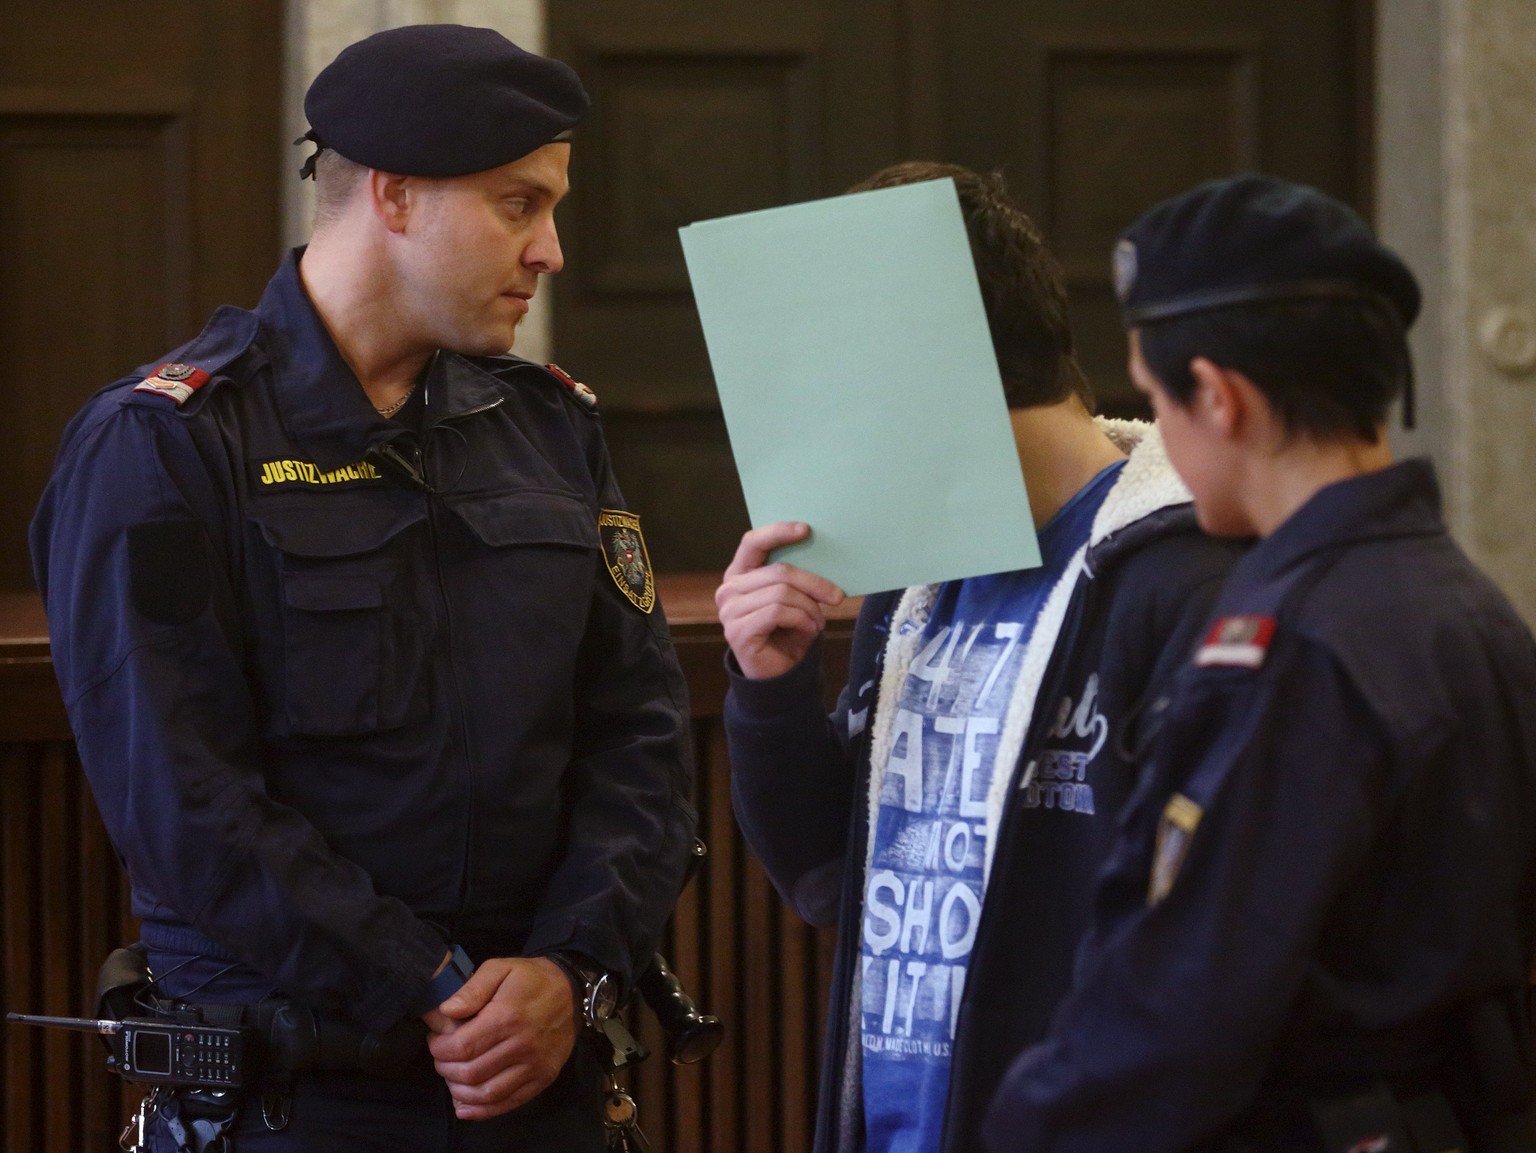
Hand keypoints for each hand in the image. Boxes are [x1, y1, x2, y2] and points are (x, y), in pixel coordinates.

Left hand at [422, 956, 574, 1119]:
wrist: (573, 991)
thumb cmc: (531, 978)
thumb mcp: (501, 968)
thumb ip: (472, 989)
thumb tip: (445, 1012)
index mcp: (507, 1017)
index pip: (461, 1047)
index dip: (439, 1050)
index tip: (435, 1041)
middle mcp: (522, 1045)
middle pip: (470, 1073)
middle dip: (445, 1069)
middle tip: (442, 1058)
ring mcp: (535, 1065)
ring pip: (486, 1093)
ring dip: (460, 1092)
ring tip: (452, 1077)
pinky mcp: (544, 1078)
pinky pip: (509, 1102)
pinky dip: (483, 1110)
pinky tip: (465, 1106)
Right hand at [716, 522, 844, 679]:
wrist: (779, 675)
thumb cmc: (787, 632)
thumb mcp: (794, 599)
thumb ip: (795, 577)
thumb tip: (820, 553)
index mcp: (740, 575)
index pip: (753, 542)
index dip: (778, 532)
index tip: (806, 529)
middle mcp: (729, 589)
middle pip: (778, 571)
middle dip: (813, 583)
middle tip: (836, 596)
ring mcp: (730, 611)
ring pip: (782, 593)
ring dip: (809, 608)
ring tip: (818, 622)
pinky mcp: (738, 631)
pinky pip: (778, 612)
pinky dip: (801, 619)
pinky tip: (809, 630)